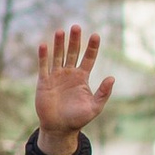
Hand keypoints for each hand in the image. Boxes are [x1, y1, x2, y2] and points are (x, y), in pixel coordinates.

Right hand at [33, 26, 114, 153]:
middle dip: (75, 40)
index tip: (96, 35)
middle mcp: (69, 73)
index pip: (89, 58)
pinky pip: (43, 66)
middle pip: (73, 52)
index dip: (92, 47)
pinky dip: (43, 56)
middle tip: (76, 27)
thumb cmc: (78, 118)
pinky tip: (44, 45)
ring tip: (60, 31)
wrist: (59, 128)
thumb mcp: (95, 107)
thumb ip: (103, 93)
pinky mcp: (44, 81)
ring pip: (58, 56)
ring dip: (59, 44)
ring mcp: (56, 76)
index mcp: (82, 78)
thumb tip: (112, 77)